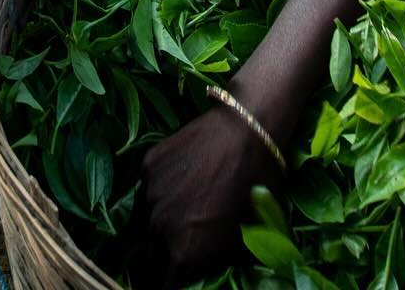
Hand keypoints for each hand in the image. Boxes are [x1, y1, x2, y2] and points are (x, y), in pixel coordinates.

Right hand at [144, 106, 282, 281]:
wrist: (246, 131)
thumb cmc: (256, 188)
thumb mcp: (248, 238)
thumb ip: (221, 262)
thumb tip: (211, 273)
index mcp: (185, 254)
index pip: (167, 287)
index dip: (174, 286)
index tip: (181, 280)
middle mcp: (159, 228)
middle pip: (152, 256)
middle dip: (165, 256)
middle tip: (185, 244)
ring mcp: (150, 194)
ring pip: (148, 220)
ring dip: (162, 222)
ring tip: (185, 210)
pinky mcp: (148, 165)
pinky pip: (150, 188)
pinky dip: (161, 191)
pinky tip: (183, 180)